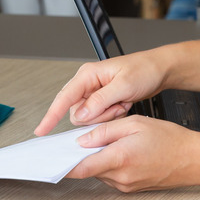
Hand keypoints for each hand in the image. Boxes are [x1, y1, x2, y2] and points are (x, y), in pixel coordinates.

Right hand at [35, 52, 167, 135]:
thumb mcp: (124, 85)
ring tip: (122, 103)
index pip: (64, 97)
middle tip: (117, 105)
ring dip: (107, 116)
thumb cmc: (143, 70)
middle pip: (77, 113)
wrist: (158, 69)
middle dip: (97, 116)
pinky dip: (112, 116)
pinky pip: (99, 118)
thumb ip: (100, 100)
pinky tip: (123, 104)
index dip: (51, 115)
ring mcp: (94, 93)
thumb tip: (81, 114)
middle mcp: (87, 83)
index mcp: (88, 75)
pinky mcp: (101, 100)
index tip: (41, 130)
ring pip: (88, 118)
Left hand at [67, 114, 199, 191]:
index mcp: (119, 158)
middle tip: (84, 139)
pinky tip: (121, 151)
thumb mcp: (134, 123)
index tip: (51, 159)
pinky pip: (111, 176)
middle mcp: (121, 177)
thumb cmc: (170, 140)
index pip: (81, 167)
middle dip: (83, 154)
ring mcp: (126, 185)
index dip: (63, 163)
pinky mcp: (131, 188)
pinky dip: (110, 163)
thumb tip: (83, 138)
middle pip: (89, 168)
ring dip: (98, 158)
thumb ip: (105, 131)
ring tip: (114, 141)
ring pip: (100, 171)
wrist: (193, 160)